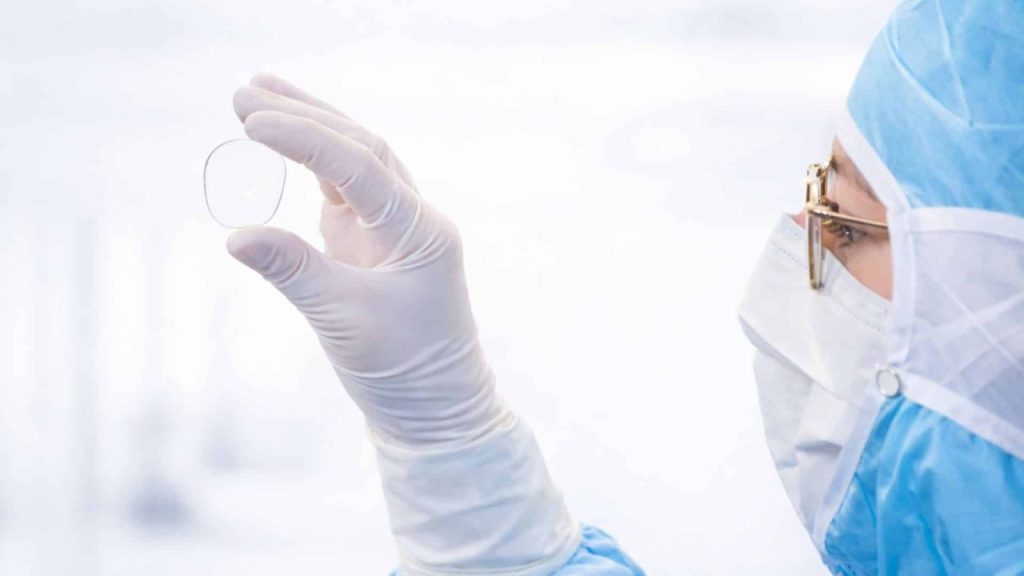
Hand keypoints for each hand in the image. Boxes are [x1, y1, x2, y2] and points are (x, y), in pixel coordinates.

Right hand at [227, 73, 507, 446]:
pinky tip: (279, 140)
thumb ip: (294, 273)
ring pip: (353, 161)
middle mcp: (412, 218)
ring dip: (309, 128)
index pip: (361, 166)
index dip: (306, 139)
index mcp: (421, 232)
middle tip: (244, 94)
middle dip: (304, 117)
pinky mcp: (372, 241)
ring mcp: (393, 227)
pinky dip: (310, 161)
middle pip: (360, 148)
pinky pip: (343, 188)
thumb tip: (235, 236)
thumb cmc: (402, 369)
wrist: (434, 406)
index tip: (253, 121)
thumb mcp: (344, 322)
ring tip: (256, 96)